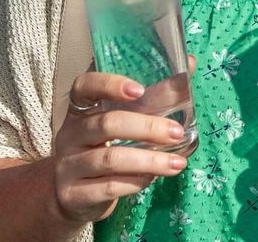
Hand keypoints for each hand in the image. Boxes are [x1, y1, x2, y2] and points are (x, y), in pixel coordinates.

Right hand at [50, 56, 196, 222]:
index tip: (139, 89)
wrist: (72, 195)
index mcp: (81, 109)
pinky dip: (134, 182)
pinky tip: (153, 179)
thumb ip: (155, 95)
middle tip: (177, 133)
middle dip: (147, 128)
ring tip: (177, 163)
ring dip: (149, 160)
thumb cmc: (105, 147)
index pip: (84, 86)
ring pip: (110, 159)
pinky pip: (107, 186)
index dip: (109, 84)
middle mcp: (70, 134)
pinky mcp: (72, 194)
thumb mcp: (122, 120)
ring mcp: (68, 165)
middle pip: (106, 124)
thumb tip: (189, 62)